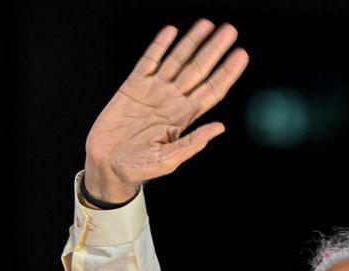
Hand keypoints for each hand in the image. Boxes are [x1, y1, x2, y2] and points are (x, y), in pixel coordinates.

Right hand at [83, 20, 248, 203]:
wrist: (107, 164)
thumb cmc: (138, 168)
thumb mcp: (167, 160)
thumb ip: (192, 143)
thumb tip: (219, 128)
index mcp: (184, 117)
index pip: (211, 90)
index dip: (227, 73)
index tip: (241, 56)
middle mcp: (172, 100)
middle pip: (199, 70)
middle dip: (214, 50)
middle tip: (230, 31)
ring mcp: (153, 91)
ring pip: (177, 60)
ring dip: (192, 42)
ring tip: (206, 25)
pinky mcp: (132, 87)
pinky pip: (149, 61)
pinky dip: (159, 46)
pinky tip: (171, 32)